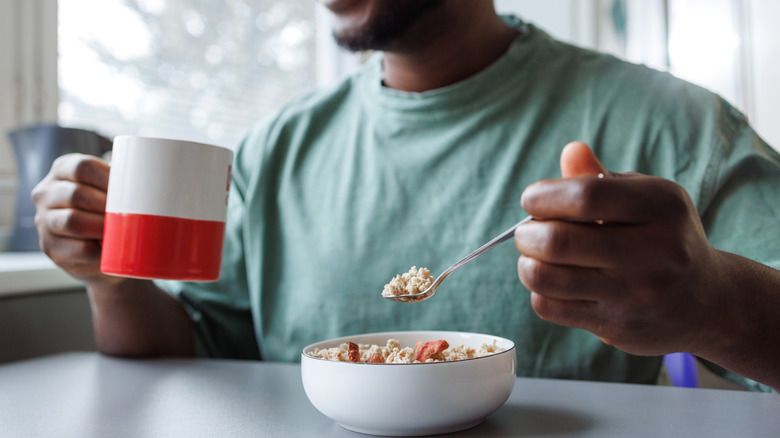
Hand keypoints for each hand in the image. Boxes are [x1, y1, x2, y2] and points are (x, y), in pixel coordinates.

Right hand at [32, 153, 119, 283]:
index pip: (82, 167)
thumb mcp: (108, 190)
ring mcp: (44, 221)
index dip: (107, 178)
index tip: (129, 189)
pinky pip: (79, 248)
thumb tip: (146, 181)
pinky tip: (112, 247)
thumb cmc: (106, 211)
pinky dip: (100, 249)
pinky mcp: (51, 248)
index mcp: (62, 171)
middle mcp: (46, 193)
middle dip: (106, 205)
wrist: (97, 251)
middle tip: (128, 213)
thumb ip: (120, 182)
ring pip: (72, 221)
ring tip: (121, 229)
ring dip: (102, 226)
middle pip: (76, 194)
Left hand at [514, 141, 721, 355]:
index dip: (543, 196)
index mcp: (661, 207)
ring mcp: (635, 294)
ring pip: (547, 277)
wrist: (708, 301)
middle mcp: (653, 252)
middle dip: (526, 233)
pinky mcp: (618, 326)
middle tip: (527, 232)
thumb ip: (602, 178)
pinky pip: (550, 307)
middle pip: (559, 240)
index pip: (584, 197)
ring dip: (527, 264)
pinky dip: (539, 291)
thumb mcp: (646, 199)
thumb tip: (571, 151)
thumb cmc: (663, 237)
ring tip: (534, 256)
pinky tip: (552, 282)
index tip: (532, 199)